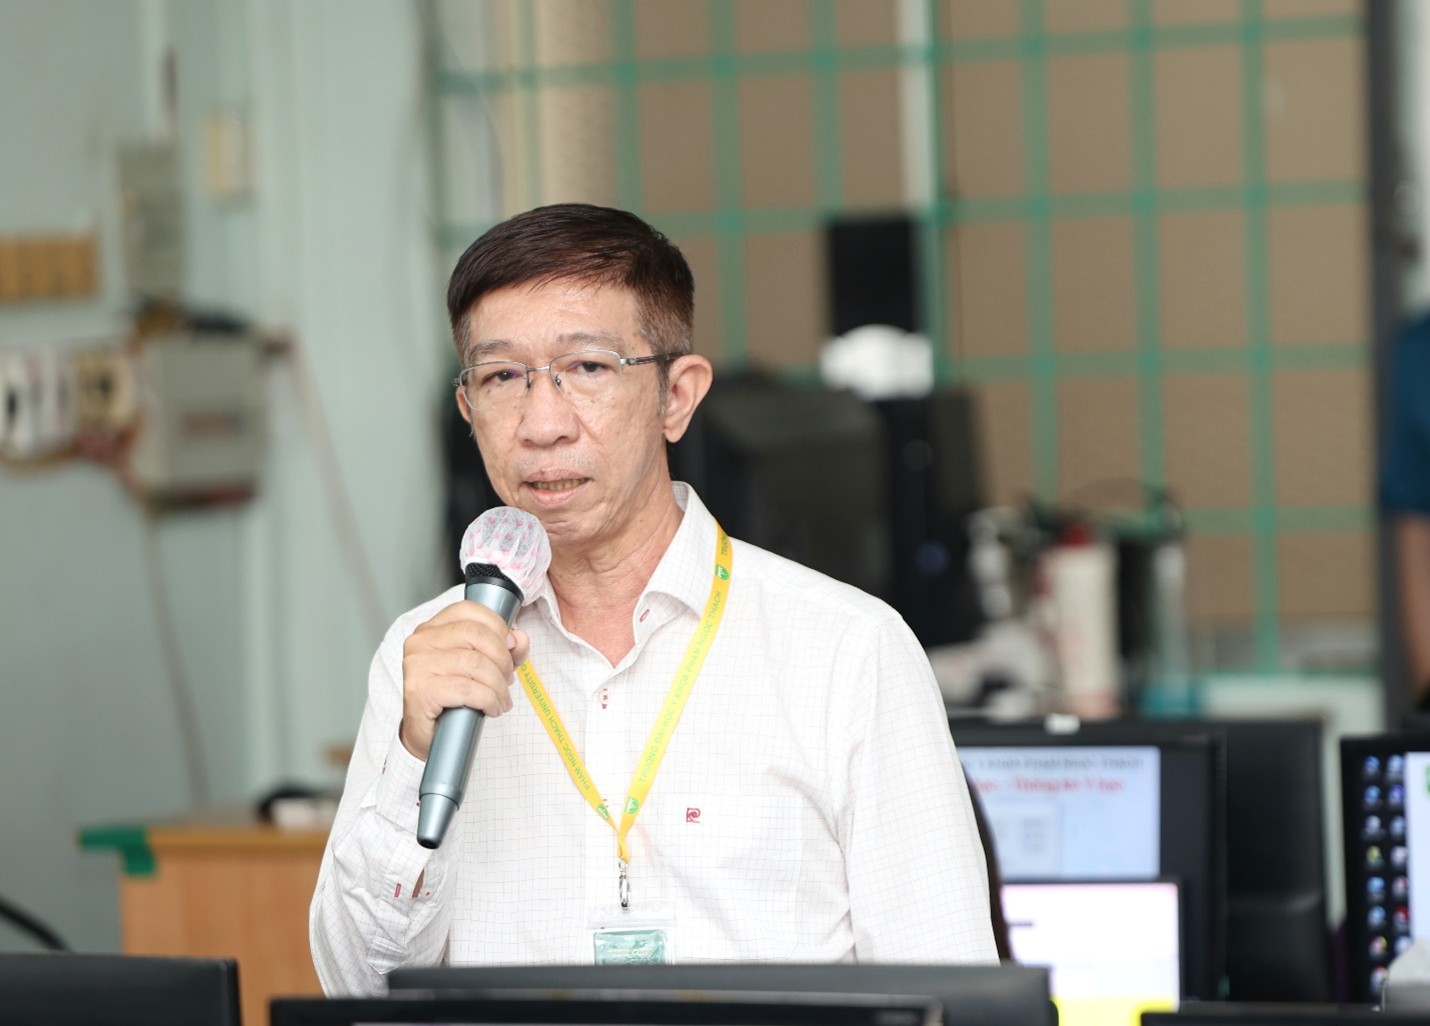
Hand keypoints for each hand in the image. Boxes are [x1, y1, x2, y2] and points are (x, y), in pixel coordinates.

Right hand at [400, 600, 530, 760]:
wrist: (428, 735)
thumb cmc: (453, 697)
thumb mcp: (483, 667)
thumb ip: (504, 650)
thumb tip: (520, 638)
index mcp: (432, 629)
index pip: (468, 610)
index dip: (497, 626)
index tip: (510, 647)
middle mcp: (420, 642)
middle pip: (476, 635)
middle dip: (502, 659)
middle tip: (507, 679)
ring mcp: (417, 666)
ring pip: (475, 663)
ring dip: (498, 685)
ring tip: (501, 699)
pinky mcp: (420, 691)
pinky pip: (468, 689)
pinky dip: (488, 699)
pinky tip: (492, 708)